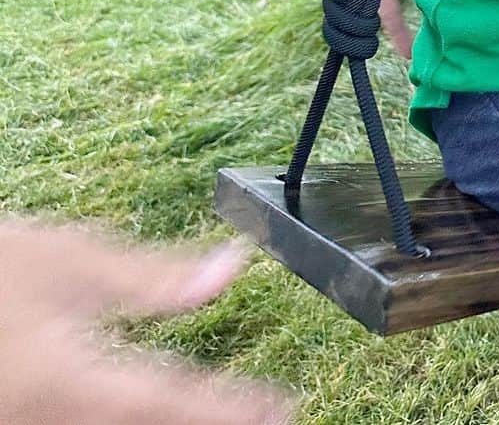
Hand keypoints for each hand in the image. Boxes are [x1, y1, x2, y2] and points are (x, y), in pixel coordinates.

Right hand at [0, 220, 292, 424]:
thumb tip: (230, 268)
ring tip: (233, 414)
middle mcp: (49, 424)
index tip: (280, 405)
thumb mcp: (71, 260)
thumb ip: (152, 277)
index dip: (230, 410)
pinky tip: (161, 412)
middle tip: (271, 416)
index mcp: (67, 381)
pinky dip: (133, 423)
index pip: (168, 403)